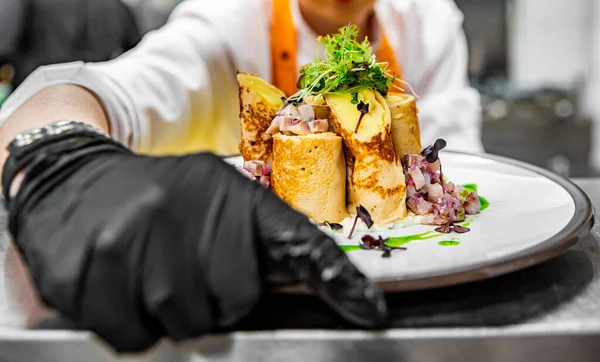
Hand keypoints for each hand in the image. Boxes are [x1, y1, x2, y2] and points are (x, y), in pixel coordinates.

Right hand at [6, 136, 386, 351]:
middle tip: (192, 273)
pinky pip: (131, 334)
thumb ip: (256, 237)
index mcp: (228, 192)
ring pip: (182, 321)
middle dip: (218, 300)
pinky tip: (124, 287)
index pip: (296, 242)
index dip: (337, 282)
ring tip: (154, 274)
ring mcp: (134, 237)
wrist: (72, 178)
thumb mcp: (212, 198)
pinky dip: (132, 324)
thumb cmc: (158, 199)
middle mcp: (185, 207)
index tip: (371, 314)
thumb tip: (309, 283)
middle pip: (234, 301)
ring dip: (173, 312)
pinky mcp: (90, 267)